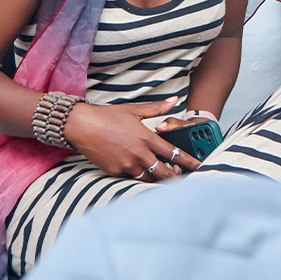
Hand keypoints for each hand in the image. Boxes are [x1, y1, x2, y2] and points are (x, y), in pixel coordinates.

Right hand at [64, 97, 201, 180]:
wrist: (81, 126)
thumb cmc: (108, 116)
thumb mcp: (134, 110)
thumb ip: (157, 108)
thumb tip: (174, 100)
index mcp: (147, 138)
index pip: (174, 153)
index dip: (188, 161)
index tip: (198, 166)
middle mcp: (139, 154)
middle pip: (163, 172)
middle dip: (175, 177)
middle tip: (183, 179)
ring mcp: (126, 165)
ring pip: (148, 178)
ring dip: (156, 179)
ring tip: (163, 178)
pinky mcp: (114, 171)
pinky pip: (130, 178)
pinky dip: (138, 177)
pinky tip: (141, 175)